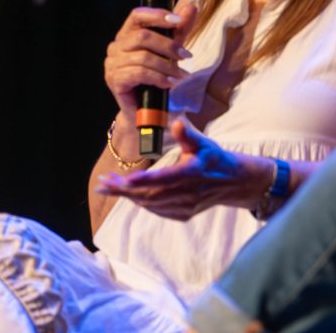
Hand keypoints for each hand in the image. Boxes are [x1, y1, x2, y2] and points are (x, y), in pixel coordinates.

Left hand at [95, 119, 269, 220]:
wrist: (233, 182)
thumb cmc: (212, 157)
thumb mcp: (203, 142)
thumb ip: (188, 134)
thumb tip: (176, 121)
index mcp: (192, 173)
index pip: (165, 178)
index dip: (145, 180)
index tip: (125, 180)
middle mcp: (189, 193)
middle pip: (151, 194)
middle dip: (124, 190)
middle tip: (102, 183)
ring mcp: (186, 206)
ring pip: (151, 203)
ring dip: (128, 196)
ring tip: (107, 187)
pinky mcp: (184, 214)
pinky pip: (157, 210)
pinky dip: (141, 202)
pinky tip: (127, 194)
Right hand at [103, 2, 196, 123]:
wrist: (146, 111)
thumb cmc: (156, 79)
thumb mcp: (171, 52)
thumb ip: (179, 30)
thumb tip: (192, 7)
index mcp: (126, 34)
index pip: (137, 15)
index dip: (157, 15)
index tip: (178, 21)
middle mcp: (115, 46)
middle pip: (142, 36)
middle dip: (168, 45)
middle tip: (186, 56)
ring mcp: (112, 63)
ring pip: (143, 57)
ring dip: (167, 66)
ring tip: (182, 75)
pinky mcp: (114, 80)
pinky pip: (139, 73)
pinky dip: (158, 78)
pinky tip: (170, 83)